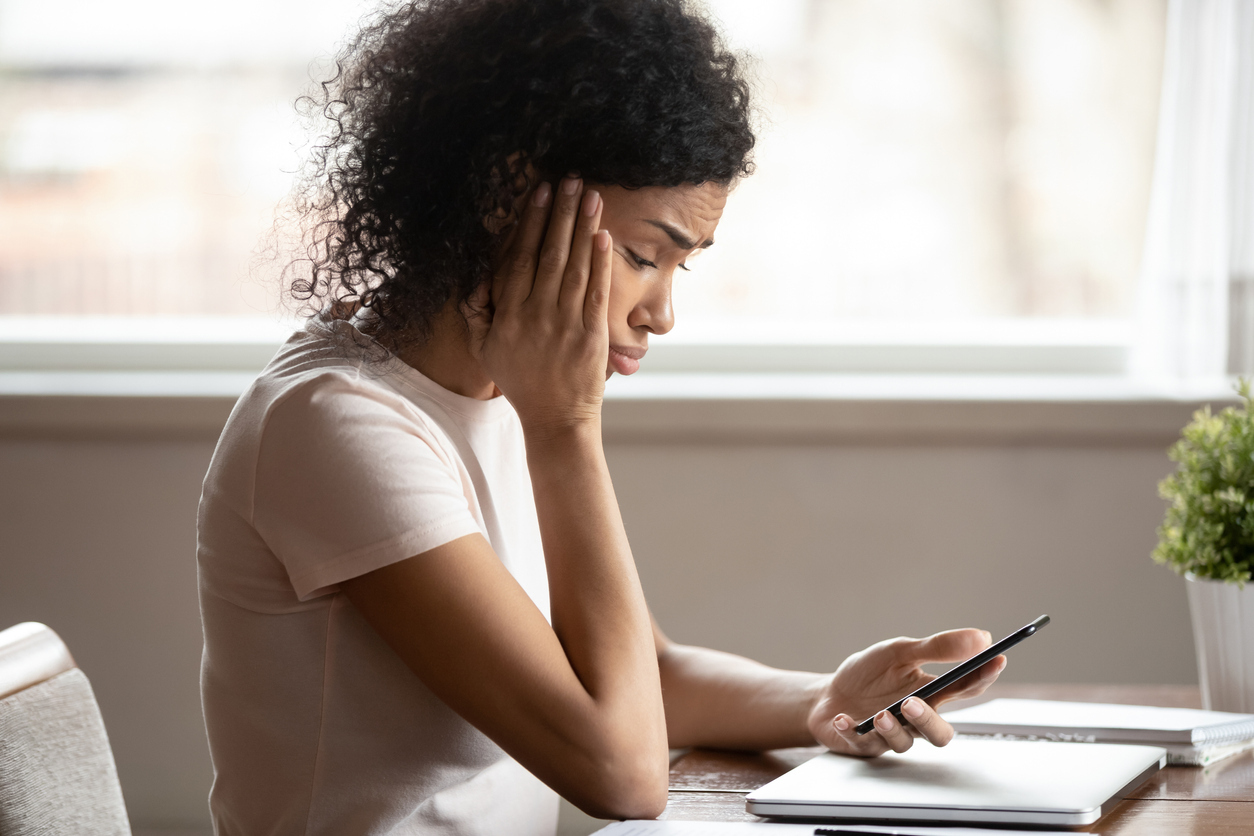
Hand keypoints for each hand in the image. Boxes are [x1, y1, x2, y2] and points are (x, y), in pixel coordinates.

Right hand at [467, 176, 612, 434]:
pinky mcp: (591, 334)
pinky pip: (594, 291)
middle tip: (569, 180)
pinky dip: (599, 262)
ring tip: (589, 196)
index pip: (518, 259)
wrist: (555, 418)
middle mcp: (535, 316)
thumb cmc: (520, 380)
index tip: (537, 194)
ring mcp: (564, 325)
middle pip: (548, 254)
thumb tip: (474, 278)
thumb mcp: (486, 349)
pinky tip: (602, 235)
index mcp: (507, 315)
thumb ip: (477, 313)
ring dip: (582, 228)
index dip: (529, 223)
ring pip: (573, 266)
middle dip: (559, 214)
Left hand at [807, 629, 1005, 756]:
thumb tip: (981, 636)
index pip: (964, 690)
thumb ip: (937, 648)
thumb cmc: (868, 674)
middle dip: (929, 720)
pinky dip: (853, 731)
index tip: (996, 659)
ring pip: (905, 744)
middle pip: (939, 733)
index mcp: (929, 693)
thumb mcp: (900, 652)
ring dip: (892, 729)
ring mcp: (890, 734)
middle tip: (913, 702)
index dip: (983, 676)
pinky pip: (862, 743)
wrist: (826, 694)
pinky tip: (844, 718)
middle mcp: (914, 719)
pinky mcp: (864, 744)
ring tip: (879, 714)